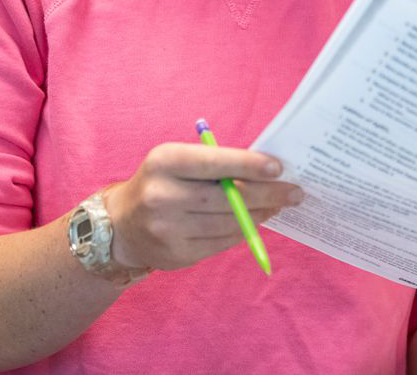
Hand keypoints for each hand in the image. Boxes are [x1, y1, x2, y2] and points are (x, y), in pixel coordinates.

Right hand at [102, 142, 302, 271]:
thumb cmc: (161, 182)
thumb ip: (215, 164)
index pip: (214, 162)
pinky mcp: (176, 255)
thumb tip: (266, 171)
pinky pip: (221, 242)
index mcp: (164, 162)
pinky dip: (242, 231)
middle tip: (294, 192)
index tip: (278, 167)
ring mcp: (167, 229)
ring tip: (278, 206)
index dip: (249, 165)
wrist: (122, 224)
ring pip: (228, 223)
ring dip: (260, 215)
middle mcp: (162, 195)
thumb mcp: (177, 161)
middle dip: (267, 194)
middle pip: (227, 197)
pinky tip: (255, 221)